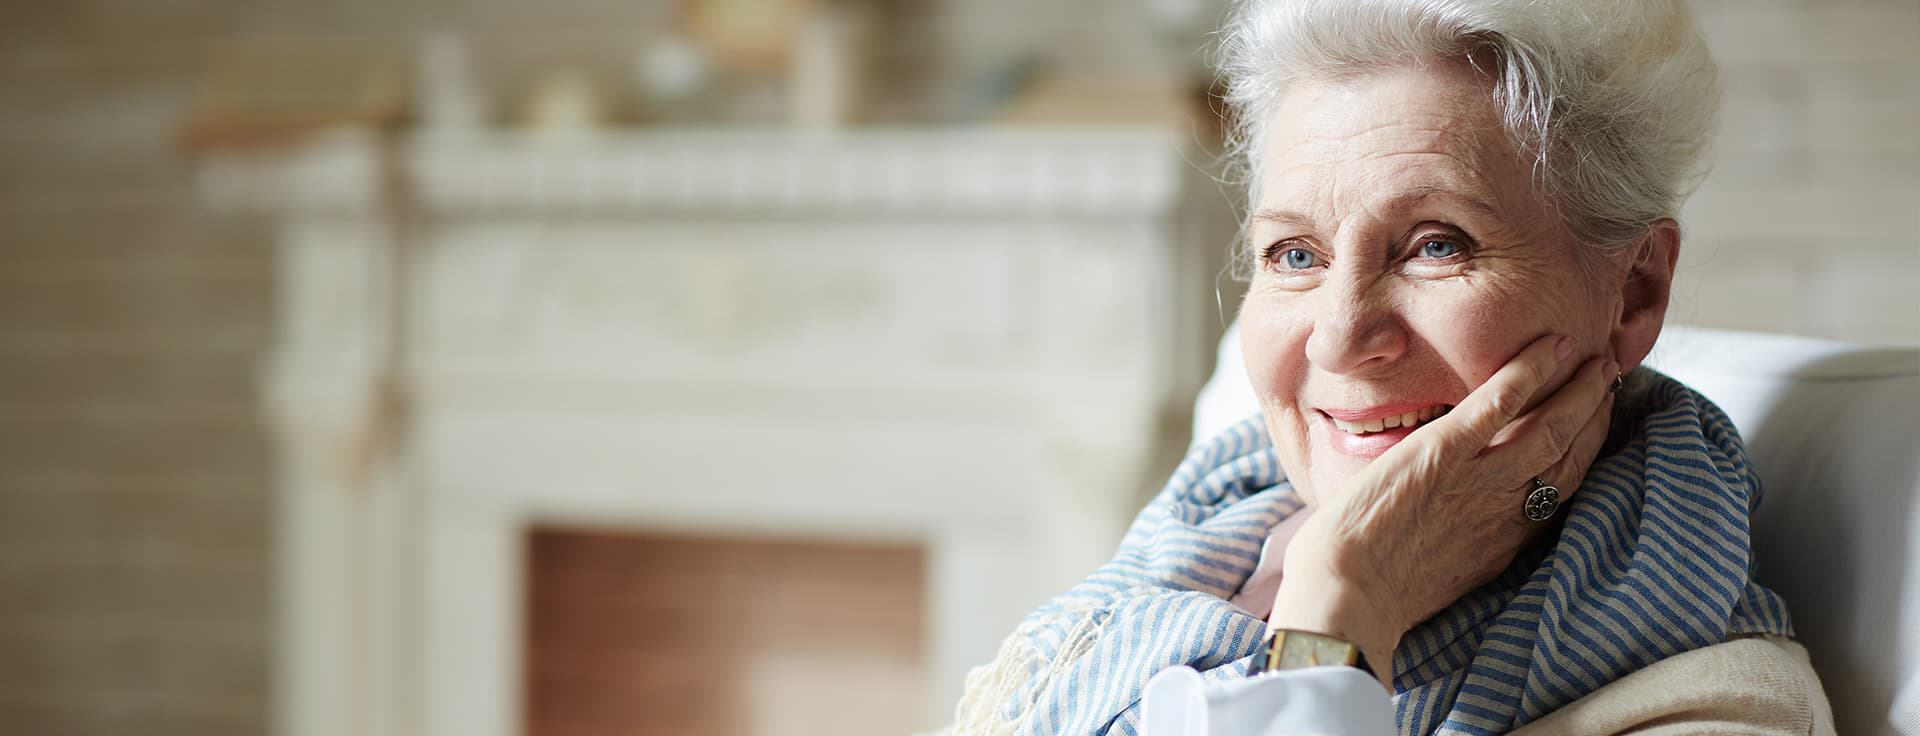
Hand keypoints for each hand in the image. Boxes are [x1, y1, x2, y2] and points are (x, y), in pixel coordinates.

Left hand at [1265, 334, 1618, 688]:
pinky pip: (1499, 404)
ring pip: (1550, 426)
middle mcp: (1505, 509)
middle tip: (1611, 377)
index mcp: (1506, 539)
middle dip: (1595, 414)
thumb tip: (1456, 521)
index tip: (1596, 420)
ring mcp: (1478, 479)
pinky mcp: (1443, 453)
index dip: (1585, 449)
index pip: (1560, 485)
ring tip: (1597, 359)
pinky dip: (1530, 372)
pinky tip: (1552, 347)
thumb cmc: (1373, 592)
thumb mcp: (1440, 570)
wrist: (1346, 598)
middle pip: (1569, 454)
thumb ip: (1461, 540)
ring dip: (1579, 390)